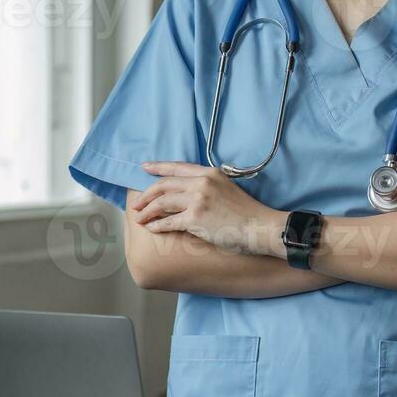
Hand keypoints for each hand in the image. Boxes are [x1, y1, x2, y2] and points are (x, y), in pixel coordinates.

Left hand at [132, 161, 282, 255]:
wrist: (259, 227)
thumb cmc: (246, 212)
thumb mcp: (227, 188)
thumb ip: (207, 185)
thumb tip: (188, 192)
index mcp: (209, 173)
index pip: (176, 167)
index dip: (158, 167)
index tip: (145, 168)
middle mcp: (201, 183)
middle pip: (164, 185)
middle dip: (146, 194)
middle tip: (136, 203)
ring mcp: (197, 200)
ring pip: (162, 202)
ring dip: (148, 211)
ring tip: (140, 218)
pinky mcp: (196, 218)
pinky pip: (169, 221)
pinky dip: (158, 225)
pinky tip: (152, 229)